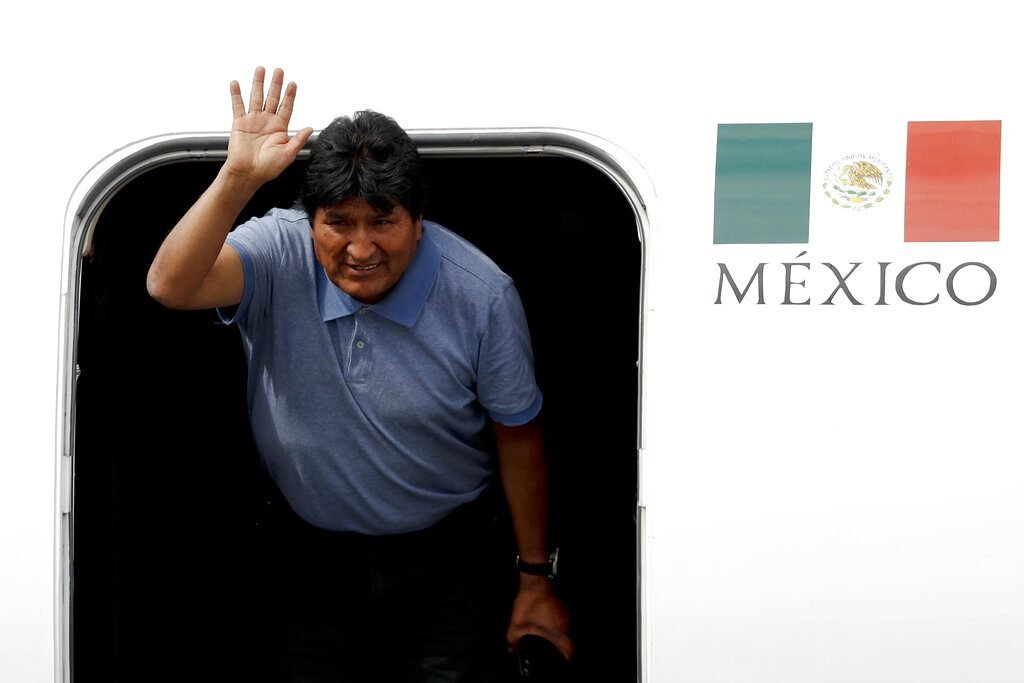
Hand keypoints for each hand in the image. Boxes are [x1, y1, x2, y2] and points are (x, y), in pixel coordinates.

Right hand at [225, 66, 313, 187]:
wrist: (248, 173)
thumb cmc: (268, 168)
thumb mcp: (288, 154)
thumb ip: (298, 140)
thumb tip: (310, 128)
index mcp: (279, 128)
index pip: (286, 107)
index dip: (290, 95)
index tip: (293, 84)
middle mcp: (267, 122)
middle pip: (272, 97)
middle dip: (276, 84)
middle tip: (279, 70)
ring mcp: (253, 120)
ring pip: (256, 97)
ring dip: (258, 83)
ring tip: (260, 69)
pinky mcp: (240, 123)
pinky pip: (237, 105)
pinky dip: (236, 94)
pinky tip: (236, 83)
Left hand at [507, 574, 573, 661]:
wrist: (535, 581)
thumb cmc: (530, 603)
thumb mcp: (517, 624)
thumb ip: (513, 639)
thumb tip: (511, 648)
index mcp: (558, 632)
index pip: (570, 650)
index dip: (567, 659)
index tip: (563, 662)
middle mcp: (566, 624)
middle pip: (569, 640)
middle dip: (561, 647)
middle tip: (553, 651)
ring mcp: (566, 613)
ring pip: (566, 629)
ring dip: (559, 634)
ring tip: (548, 637)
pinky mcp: (563, 605)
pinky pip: (563, 619)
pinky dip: (557, 624)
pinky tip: (546, 622)